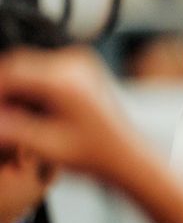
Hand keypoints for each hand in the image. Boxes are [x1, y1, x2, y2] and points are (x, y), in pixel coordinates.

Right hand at [0, 46, 147, 182]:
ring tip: (16, 117)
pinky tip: (33, 111)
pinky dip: (34, 86)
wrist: (129, 158)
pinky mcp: (82, 69)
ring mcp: (80, 64)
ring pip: (31, 67)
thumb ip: (13, 130)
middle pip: (20, 66)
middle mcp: (73, 64)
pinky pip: (46, 70)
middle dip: (5, 90)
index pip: (12, 72)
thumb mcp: (48, 146)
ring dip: (18, 89)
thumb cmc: (98, 156)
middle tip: (3, 115)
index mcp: (64, 79)